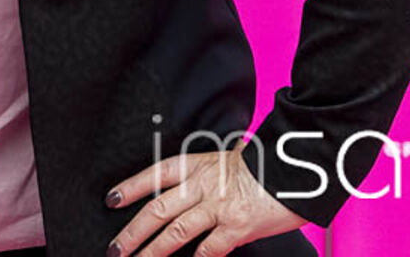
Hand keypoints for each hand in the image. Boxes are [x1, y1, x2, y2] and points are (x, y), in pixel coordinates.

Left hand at [106, 149, 306, 256]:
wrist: (299, 168)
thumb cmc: (266, 165)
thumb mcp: (229, 160)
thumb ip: (206, 177)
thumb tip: (186, 192)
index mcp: (198, 164)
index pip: (155, 174)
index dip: (130, 187)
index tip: (110, 199)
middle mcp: (202, 185)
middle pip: (157, 209)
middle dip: (132, 231)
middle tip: (115, 248)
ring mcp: (218, 206)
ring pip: (175, 232)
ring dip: (152, 251)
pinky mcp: (237, 227)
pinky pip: (208, 249)